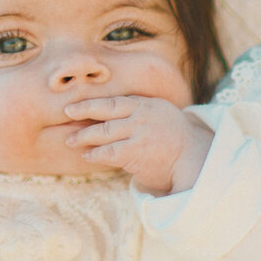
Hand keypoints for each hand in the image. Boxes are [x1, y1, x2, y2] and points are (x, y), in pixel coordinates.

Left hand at [63, 95, 213, 194]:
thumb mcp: (161, 115)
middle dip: (82, 111)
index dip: (92, 102)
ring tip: (70, 140)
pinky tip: (87, 156)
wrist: (195, 158)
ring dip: (84, 136)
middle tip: (66, 113)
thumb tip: (116, 114)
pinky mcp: (136, 152)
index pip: (114, 101)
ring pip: (104, 132)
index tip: (75, 104)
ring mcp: (138, 133)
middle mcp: (141, 115)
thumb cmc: (176, 140)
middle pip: (105, 110)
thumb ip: (141, 112)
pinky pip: (109, 152)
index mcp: (146, 105)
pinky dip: (95, 154)